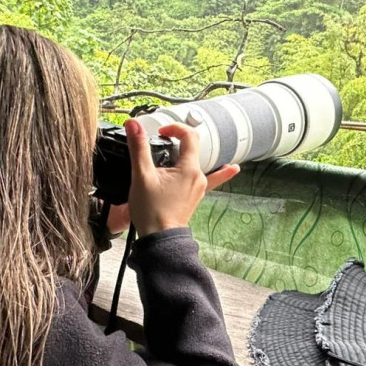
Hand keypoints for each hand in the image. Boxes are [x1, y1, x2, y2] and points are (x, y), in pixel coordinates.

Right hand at [124, 119, 239, 236]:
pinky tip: (232, 168)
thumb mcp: (142, 176)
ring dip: (189, 153)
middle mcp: (199, 177)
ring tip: (183, 146)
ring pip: (197, 163)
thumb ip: (138, 148)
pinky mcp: (194, 197)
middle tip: (161, 141)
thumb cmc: (152, 212)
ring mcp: (199, 188)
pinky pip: (210, 180)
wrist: (160, 239)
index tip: (161, 132)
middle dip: (177, 141)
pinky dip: (220, 172)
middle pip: (193, 149)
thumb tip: (133, 125)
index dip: (175, 128)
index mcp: (189, 169)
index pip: (189, 135)